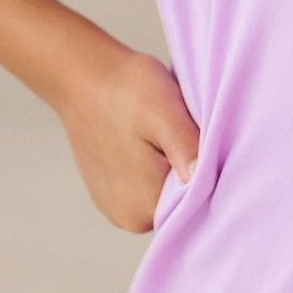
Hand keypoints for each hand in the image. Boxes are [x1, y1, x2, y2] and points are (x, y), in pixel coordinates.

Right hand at [49, 33, 201, 232]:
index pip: (199, 203)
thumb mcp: (164, 113)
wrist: (84, 74)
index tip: (199, 138)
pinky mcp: (111, 190)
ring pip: (165, 191)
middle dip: (190, 170)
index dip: (209, 172)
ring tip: (162, 132)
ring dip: (172, 165)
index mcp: (143, 209)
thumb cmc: (125, 89)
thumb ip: (186, 149)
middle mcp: (128, 218)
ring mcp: (116, 206)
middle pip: (181, 201)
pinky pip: (148, 184)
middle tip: (182, 130)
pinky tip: (148, 138)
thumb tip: (203, 178)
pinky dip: (155, 163)